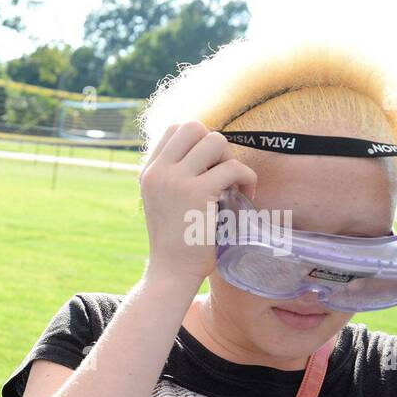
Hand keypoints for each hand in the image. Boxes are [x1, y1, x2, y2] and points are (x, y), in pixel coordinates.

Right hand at [140, 121, 257, 289]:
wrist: (171, 271)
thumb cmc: (176, 240)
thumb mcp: (163, 201)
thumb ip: (175, 175)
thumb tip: (207, 150)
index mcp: (149, 172)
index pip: (174, 129)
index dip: (197, 140)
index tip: (206, 165)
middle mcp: (159, 172)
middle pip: (194, 126)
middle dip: (214, 145)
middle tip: (219, 172)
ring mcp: (176, 180)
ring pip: (216, 141)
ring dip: (230, 159)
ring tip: (231, 184)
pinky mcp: (198, 192)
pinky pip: (234, 168)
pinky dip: (247, 179)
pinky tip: (245, 196)